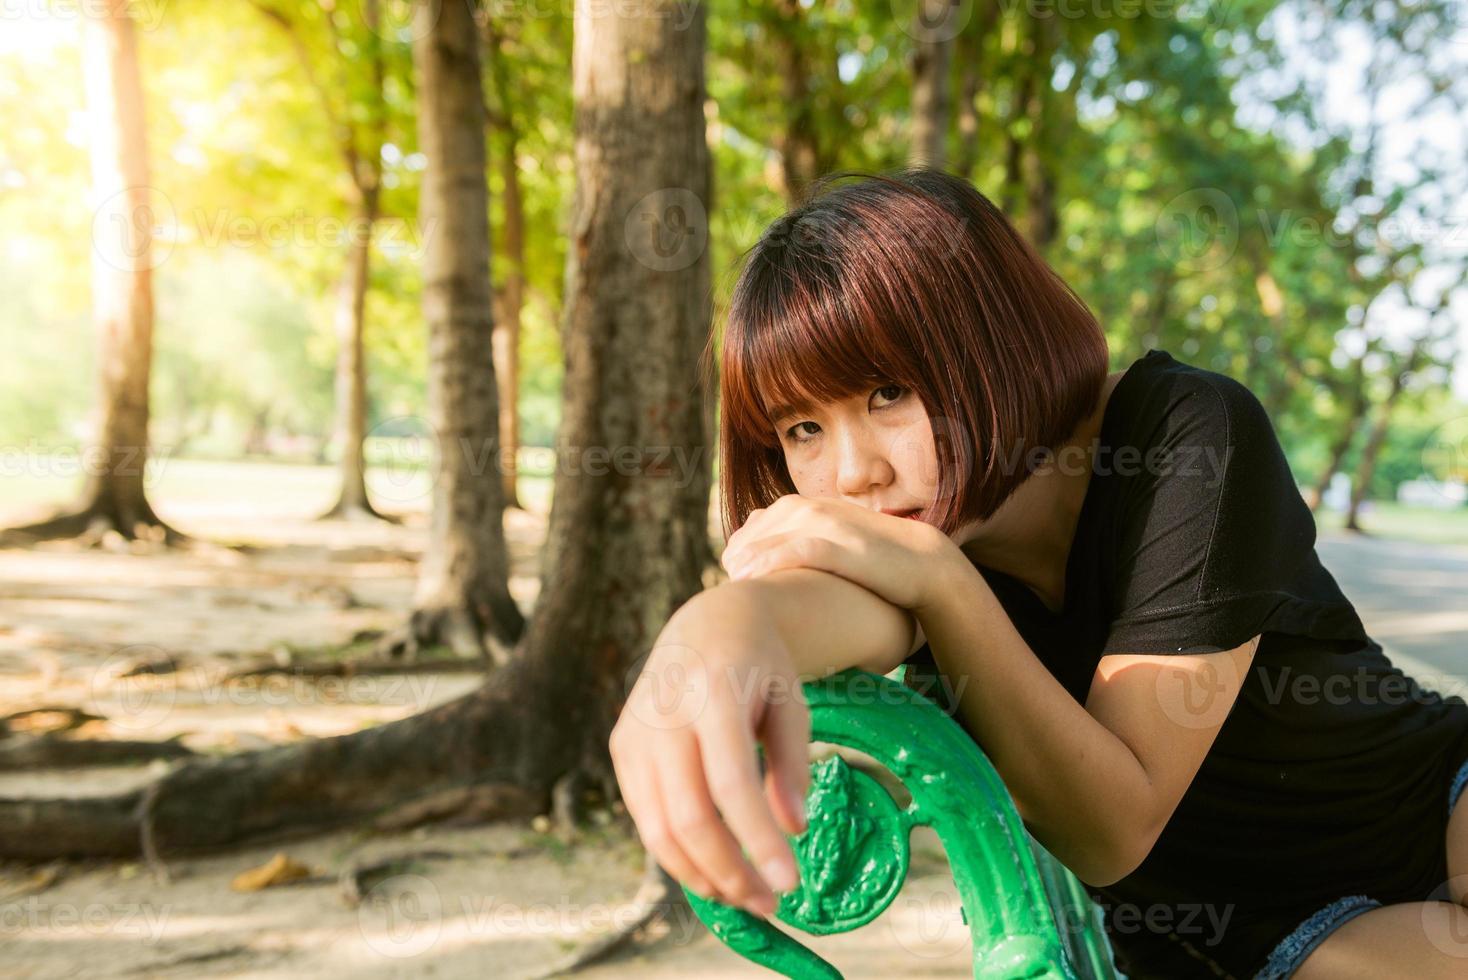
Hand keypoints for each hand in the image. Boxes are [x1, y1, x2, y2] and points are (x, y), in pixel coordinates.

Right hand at [608, 587, 809, 917]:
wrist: (706, 623)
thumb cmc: (760, 667)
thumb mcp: (792, 702)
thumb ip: (794, 763)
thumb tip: (795, 829)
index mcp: (714, 694)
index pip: (731, 784)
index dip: (759, 841)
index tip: (791, 884)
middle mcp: (664, 714)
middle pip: (688, 816)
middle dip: (730, 872)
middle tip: (769, 902)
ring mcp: (635, 732)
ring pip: (658, 827)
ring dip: (702, 874)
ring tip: (744, 896)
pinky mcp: (621, 747)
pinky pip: (644, 816)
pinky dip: (677, 853)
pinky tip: (714, 869)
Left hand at [719, 494, 959, 613]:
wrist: (922, 562)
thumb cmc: (870, 560)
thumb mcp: (827, 543)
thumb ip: (794, 543)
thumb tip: (757, 564)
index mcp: (800, 506)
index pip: (749, 532)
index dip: (737, 559)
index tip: (735, 587)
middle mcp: (807, 508)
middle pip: (752, 536)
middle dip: (736, 565)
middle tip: (733, 596)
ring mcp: (824, 523)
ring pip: (768, 541)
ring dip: (746, 566)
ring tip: (735, 592)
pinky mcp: (840, 544)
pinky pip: (796, 551)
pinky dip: (769, 564)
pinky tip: (751, 581)